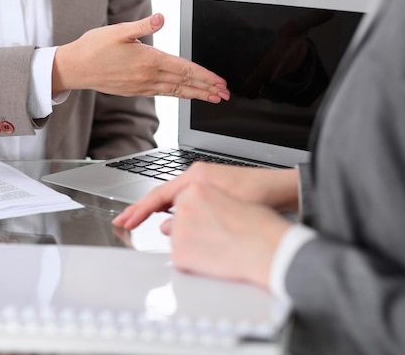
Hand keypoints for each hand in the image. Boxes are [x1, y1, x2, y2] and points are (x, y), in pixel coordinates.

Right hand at [52, 13, 230, 102]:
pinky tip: (185, 95)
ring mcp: (142, 86)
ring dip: (196, 95)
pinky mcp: (135, 91)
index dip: (205, 76)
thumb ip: (144, 24)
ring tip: (212, 98)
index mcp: (149, 60)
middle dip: (207, 89)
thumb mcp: (119, 30)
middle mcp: (148, 77)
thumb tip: (161, 18)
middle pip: (185, 84)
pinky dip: (178, 95)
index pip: (185, 69)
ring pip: (176, 92)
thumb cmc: (95, 47)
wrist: (76, 68)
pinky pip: (163, 94)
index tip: (220, 82)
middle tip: (225, 95)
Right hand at [112, 162, 298, 229]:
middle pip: (161, 194)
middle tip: (123, 221)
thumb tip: (166, 227)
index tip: (125, 220)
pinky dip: (172, 210)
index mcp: (195, 176)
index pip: (158, 195)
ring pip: (172, 197)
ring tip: (138, 221)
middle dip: (140, 209)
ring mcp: (203, 181)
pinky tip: (170, 219)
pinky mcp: (211, 189)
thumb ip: (191, 219)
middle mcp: (196, 176)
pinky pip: (184, 200)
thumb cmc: (258, 194)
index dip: (139, 210)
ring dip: (156, 210)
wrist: (282, 189)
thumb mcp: (222, 210)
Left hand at [165, 181, 291, 287]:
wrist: (271, 247)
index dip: (178, 212)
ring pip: (177, 239)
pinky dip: (192, 262)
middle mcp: (184, 204)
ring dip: (192, 245)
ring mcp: (180, 228)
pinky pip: (179, 258)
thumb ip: (199, 205)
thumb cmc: (259, 223)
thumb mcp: (229, 201)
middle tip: (217, 236)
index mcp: (196, 185)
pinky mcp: (180, 252)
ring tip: (220, 247)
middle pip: (175, 220)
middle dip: (190, 229)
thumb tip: (173, 222)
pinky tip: (215, 259)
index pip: (174, 199)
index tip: (168, 218)